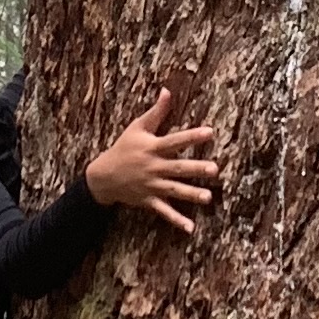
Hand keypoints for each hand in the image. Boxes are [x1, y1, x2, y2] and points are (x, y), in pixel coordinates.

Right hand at [85, 87, 225, 237]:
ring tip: (208, 198)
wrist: (103, 176)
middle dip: (196, 169)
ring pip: (174, 191)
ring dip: (191, 195)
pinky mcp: (149, 201)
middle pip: (177, 168)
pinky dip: (176, 221)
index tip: (210, 132)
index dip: (192, 136)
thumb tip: (167, 90)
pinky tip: (191, 228)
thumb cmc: (123, 148)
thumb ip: (156, 112)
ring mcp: (152, 186)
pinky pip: (164, 212)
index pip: (175, 141)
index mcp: (152, 148)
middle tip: (215, 169)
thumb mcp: (137, 127)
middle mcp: (154, 167)